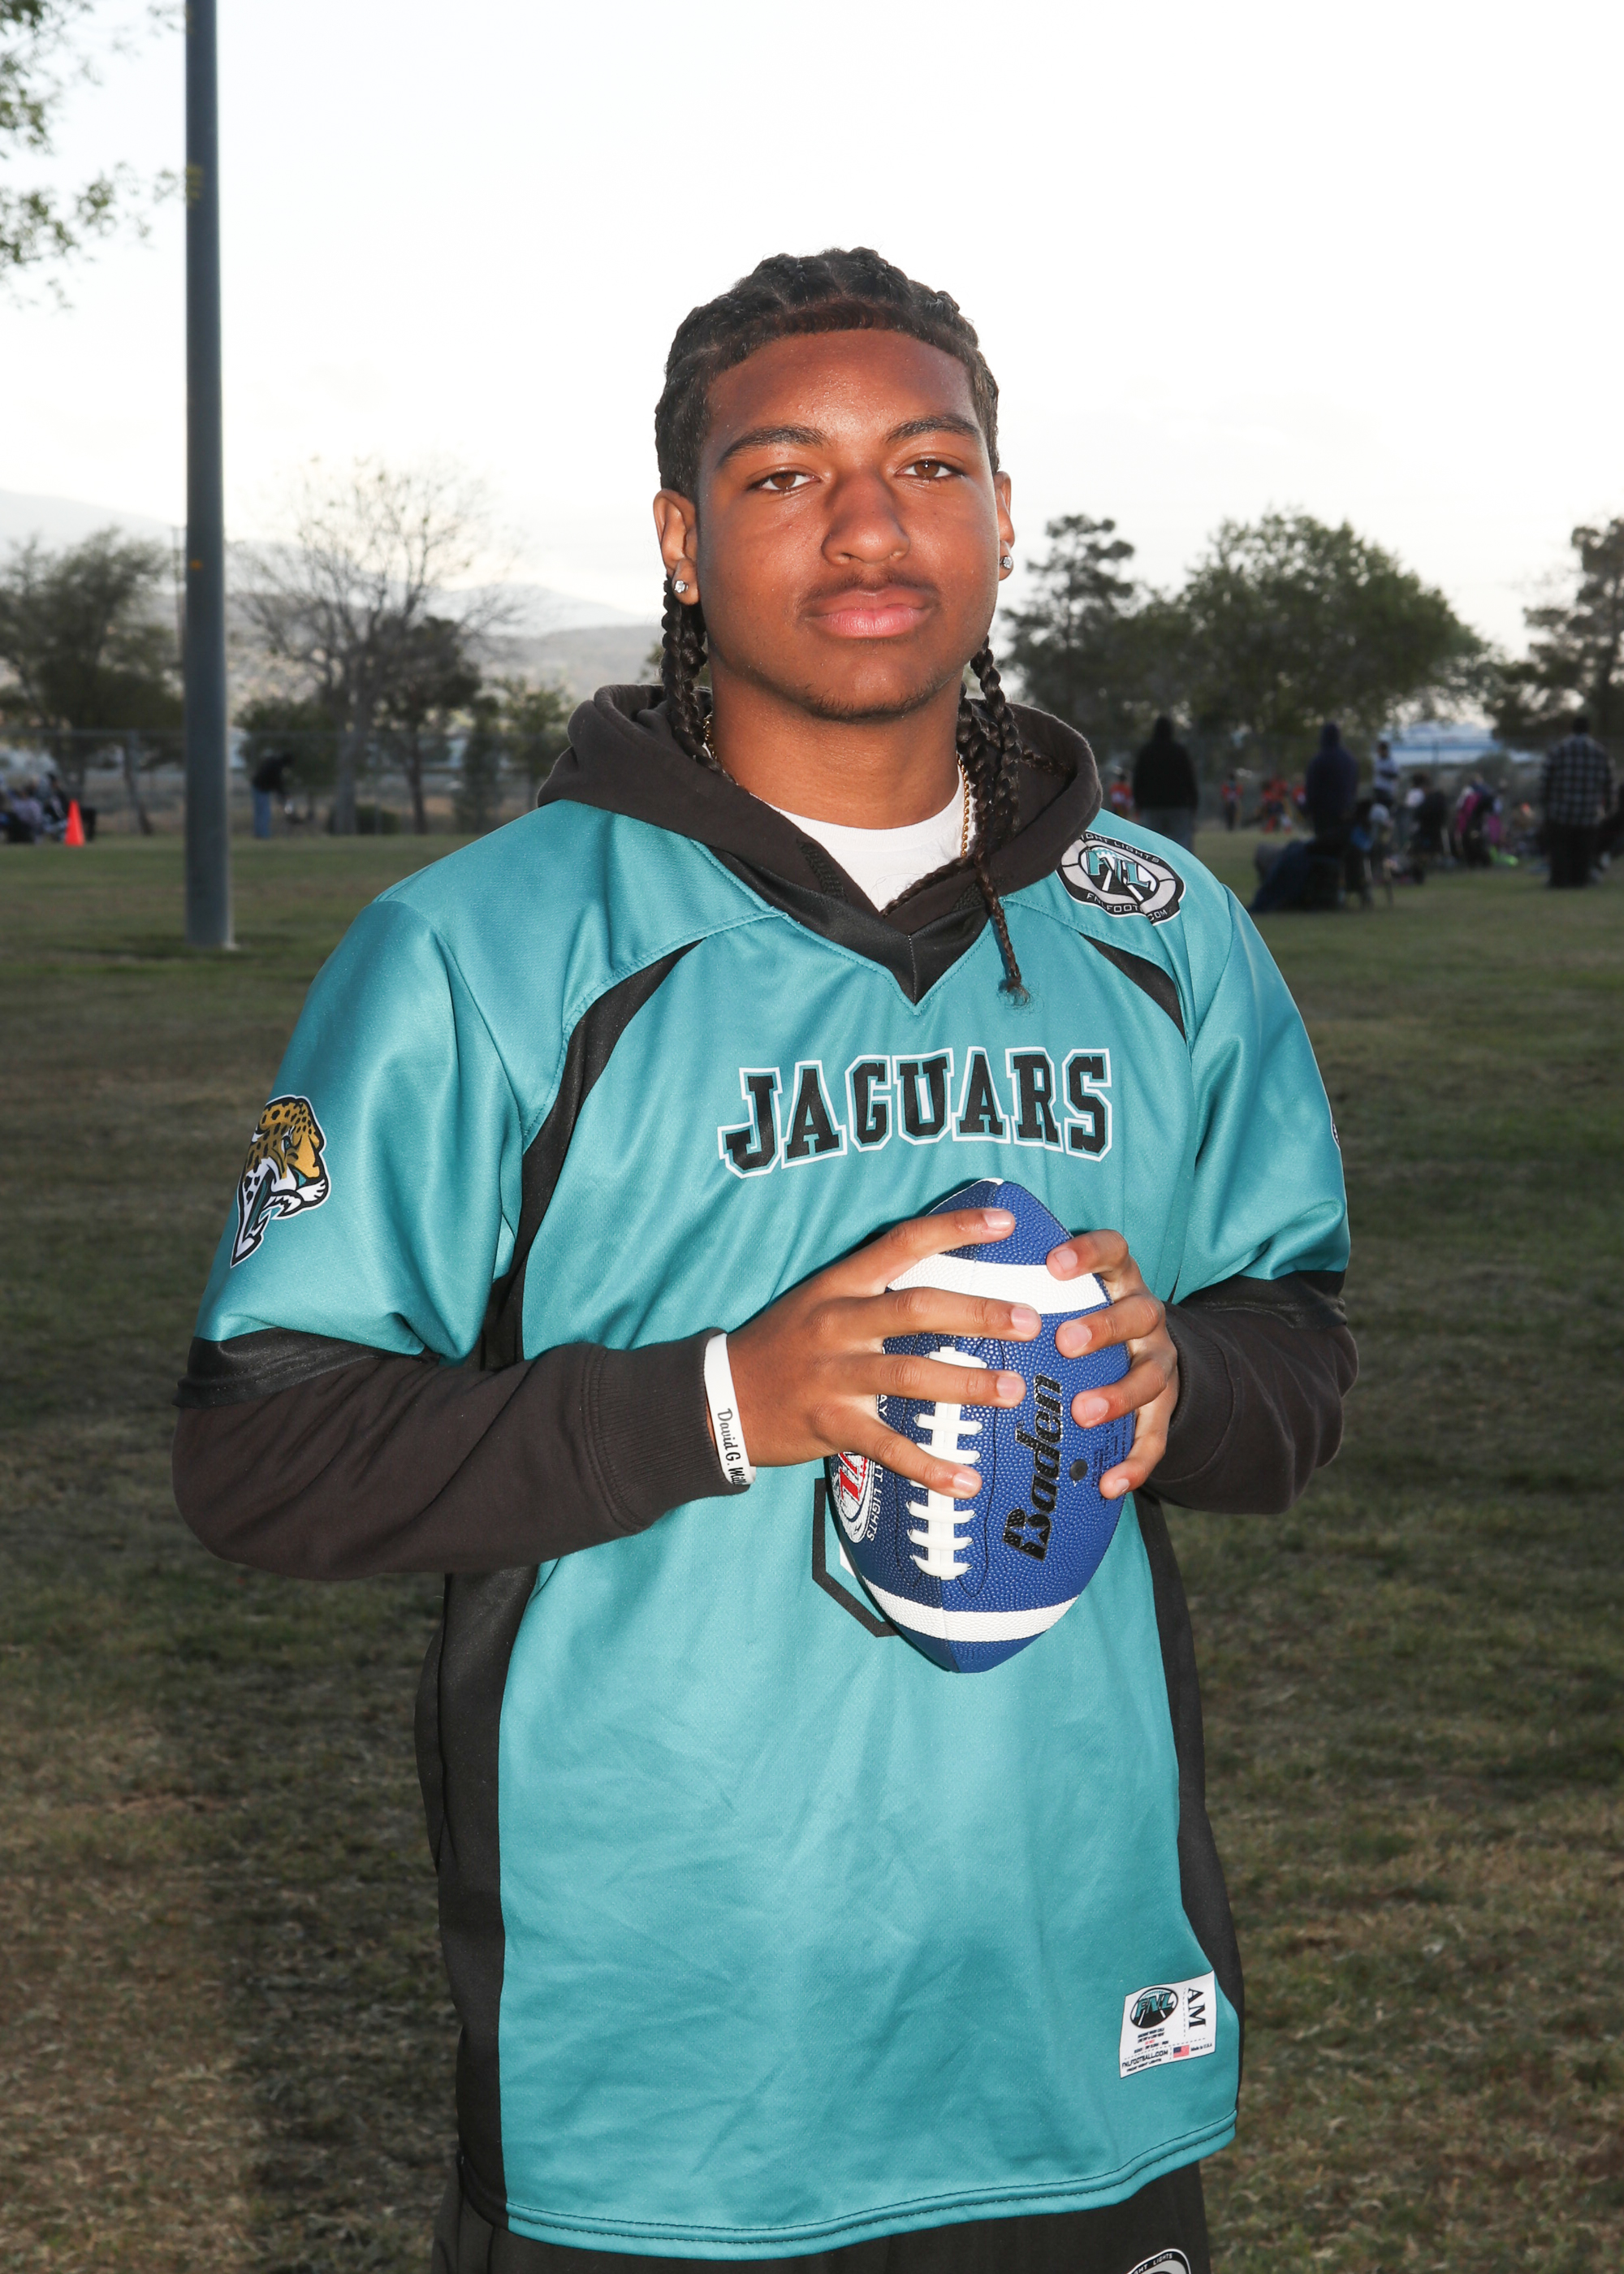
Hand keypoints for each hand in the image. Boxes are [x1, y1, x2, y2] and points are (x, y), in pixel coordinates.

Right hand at [726, 1207, 1039, 1496]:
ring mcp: (833, 1375)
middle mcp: (838, 1323)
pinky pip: (888, 1448)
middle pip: (917, 1308)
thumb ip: (875, 1289)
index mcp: (840, 1284)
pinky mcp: (830, 1424)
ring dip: (967, 1384)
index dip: (955, 1228)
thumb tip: (948, 1282)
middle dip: (978, 1313)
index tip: (1006, 1222)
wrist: (718, 1397)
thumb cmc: (783, 1345)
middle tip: (1030, 1321)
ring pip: (910, 1375)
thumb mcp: (820, 1299)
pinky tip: (968, 1481)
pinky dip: (930, 1467)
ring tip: (1013, 1392)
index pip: (903, 1242)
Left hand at [1045, 1230, 1177, 1499]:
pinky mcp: (1163, 1407)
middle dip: (1103, 1326)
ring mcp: (1158, 1361)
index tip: (1052, 1265)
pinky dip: (1134, 1462)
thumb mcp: (1063, 1295)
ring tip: (1083, 1412)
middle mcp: (1145, 1315)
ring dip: (1119, 1394)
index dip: (1088, 1253)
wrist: (1142, 1356)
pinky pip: (1156, 1437)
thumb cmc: (1078, 1320)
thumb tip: (943, 1280)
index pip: (1113, 1250)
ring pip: (1152, 1375)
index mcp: (1118, 1280)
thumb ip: (1022, 1288)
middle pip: (1139, 1312)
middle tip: (1064, 1342)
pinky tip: (1108, 1485)